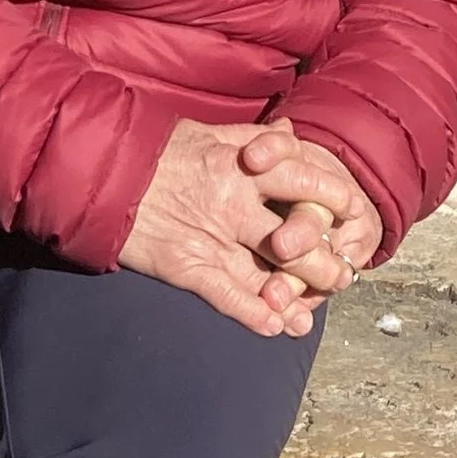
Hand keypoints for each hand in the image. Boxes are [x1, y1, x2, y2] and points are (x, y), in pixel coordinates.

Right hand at [118, 119, 371, 337]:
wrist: (102, 169)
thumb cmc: (157, 148)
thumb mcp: (209, 132)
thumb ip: (253, 136)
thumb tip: (290, 130)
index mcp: (241, 164)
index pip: (302, 181)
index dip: (333, 199)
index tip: (354, 211)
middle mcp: (233, 202)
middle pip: (294, 237)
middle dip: (325, 262)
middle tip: (343, 277)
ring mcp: (210, 237)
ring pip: (267, 273)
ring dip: (296, 297)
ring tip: (311, 314)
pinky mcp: (185, 265)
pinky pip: (227, 296)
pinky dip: (254, 313)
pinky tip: (274, 327)